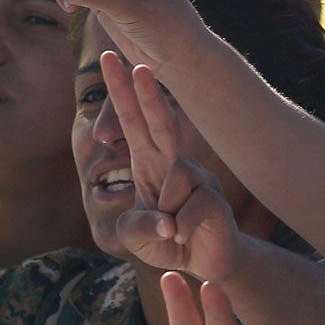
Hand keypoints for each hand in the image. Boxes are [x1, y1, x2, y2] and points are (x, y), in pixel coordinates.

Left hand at [103, 52, 244, 283]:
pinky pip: (190, 207)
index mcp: (149, 163)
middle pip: (160, 121)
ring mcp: (198, 178)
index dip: (121, 92)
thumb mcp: (136, 238)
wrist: (206, 264)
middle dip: (148, 93)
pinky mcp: (215, 197)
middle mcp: (174, 163)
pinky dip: (181, 228)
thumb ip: (138, 228)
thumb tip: (167, 222)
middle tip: (138, 65)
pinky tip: (185, 238)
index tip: (109, 60)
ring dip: (166, 210)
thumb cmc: (168, 244)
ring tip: (172, 232)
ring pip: (176, 173)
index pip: (132, 121)